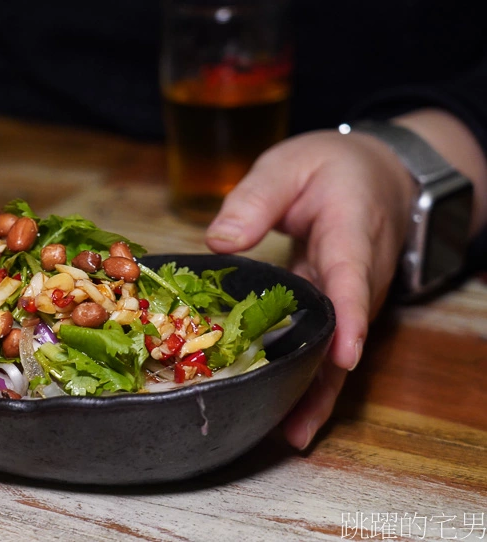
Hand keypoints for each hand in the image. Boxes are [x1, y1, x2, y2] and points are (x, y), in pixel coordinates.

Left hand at [205, 128, 415, 448]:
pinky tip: (285, 412)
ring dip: (315, 392)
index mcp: (350, 234)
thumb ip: (255, 199)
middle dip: (322, 381)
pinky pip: (325, 345)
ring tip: (287, 434)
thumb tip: (218, 242)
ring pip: (337, 350)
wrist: (380, 176)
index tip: (342, 356)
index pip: (351, 279)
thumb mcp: (289, 164)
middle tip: (291, 425)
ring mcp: (351, 297)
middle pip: (344, 335)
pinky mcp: (337, 307)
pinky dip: (308, 378)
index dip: (348, 319)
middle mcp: (359, 276)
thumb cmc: (332, 168)